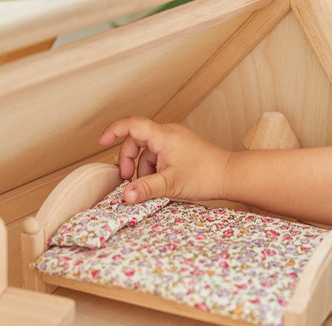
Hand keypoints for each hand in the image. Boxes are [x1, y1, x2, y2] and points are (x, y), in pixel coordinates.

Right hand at [99, 116, 231, 203]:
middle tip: (129, 181)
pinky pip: (158, 156)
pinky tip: (160, 183)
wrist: (230, 175)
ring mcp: (175, 141)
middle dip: (129, 160)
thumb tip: (125, 196)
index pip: (132, 124)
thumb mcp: (171, 184)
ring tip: (150, 186)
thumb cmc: (205, 176)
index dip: (113, 131)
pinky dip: (154, 169)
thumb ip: (146, 189)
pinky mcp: (180, 150)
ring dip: (142, 169)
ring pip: (147, 151)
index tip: (101, 142)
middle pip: (136, 141)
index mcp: (163, 136)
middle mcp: (168, 134)